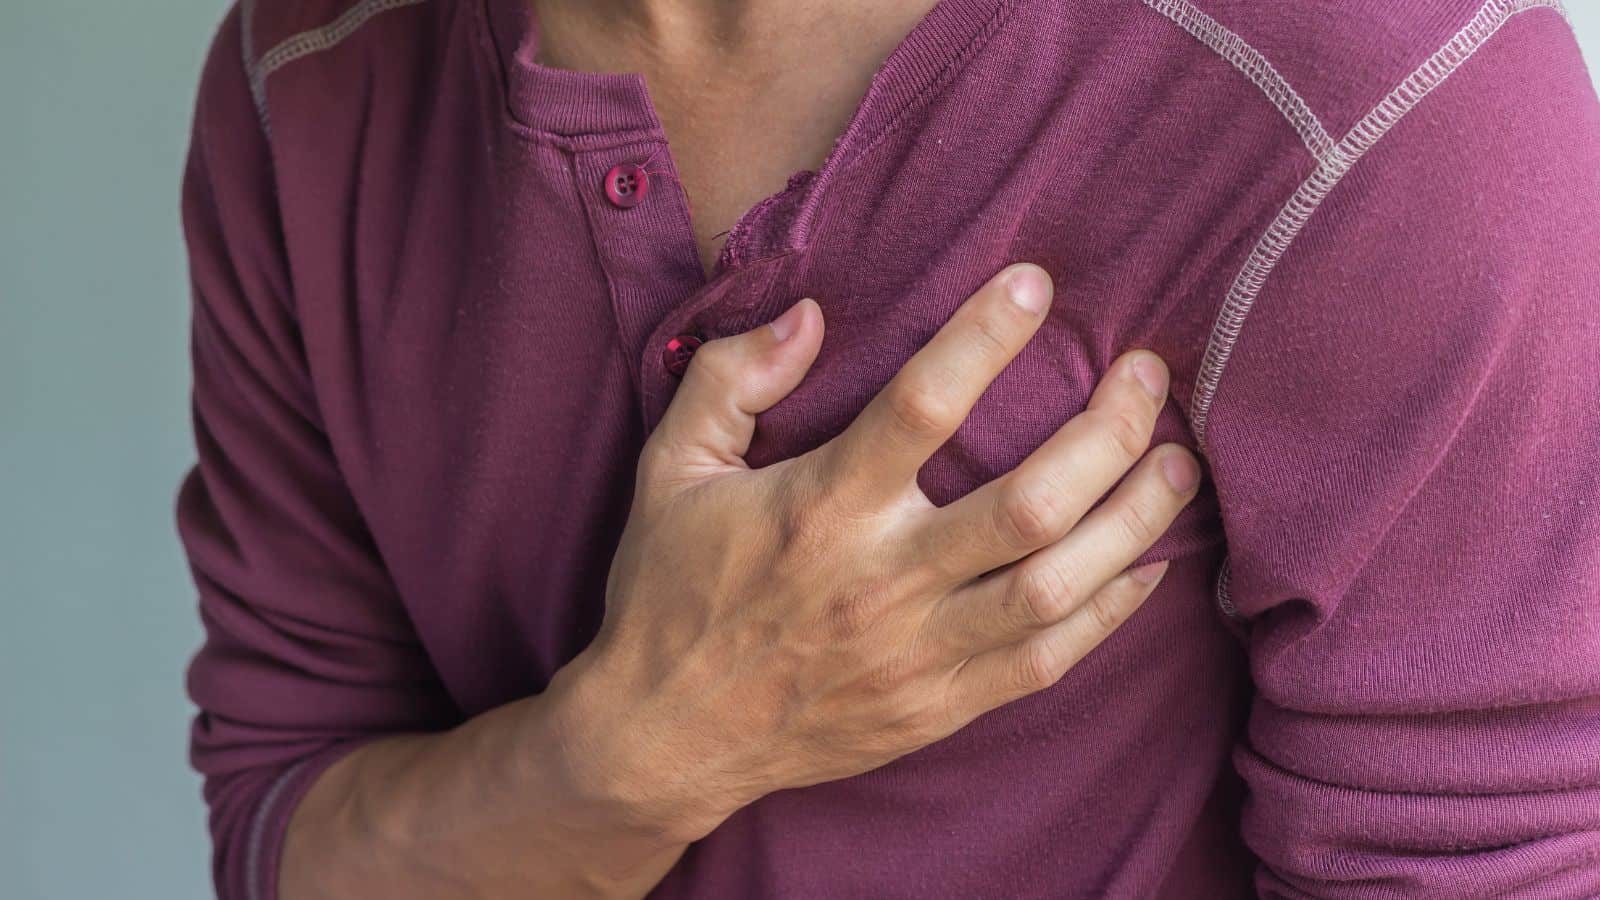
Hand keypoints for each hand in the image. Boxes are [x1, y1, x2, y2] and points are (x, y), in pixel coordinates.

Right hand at [550, 263, 1200, 845]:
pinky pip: (1048, 660)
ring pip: (1057, 584)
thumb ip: (729, 379)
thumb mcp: (670, 471)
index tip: (1035, 285)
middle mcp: (882, 581)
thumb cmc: (670, 594)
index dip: (985, 337)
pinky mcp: (939, 708)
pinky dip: (1110, 613)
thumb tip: (809, 313)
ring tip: (1178, 461)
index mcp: (820, 511)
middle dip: (1107, 432)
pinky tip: (1148, 565)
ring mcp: (919, 653)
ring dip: (1133, 519)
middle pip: (1028, 503)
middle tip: (1146, 375)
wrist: (662, 741)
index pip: (921, 407)